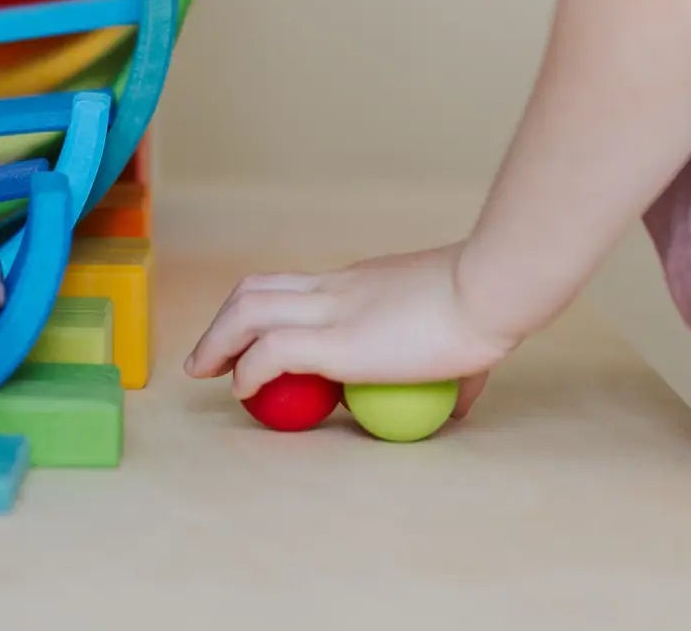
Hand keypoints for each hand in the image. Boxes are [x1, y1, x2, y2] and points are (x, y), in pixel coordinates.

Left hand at [184, 240, 516, 407]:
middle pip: (256, 289)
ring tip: (202, 372)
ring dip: (217, 340)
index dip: (263, 311)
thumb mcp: (461, 340)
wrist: (488, 291)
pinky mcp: (338, 342)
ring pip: (250, 310)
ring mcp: (334, 311)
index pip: (294, 288)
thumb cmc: (484, 311)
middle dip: (222, 322)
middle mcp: (337, 290)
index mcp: (360, 286)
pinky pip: (273, 351)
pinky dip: (249, 370)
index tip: (251, 343)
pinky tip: (243, 390)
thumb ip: (453, 371)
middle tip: (208, 358)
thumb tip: (458, 405)